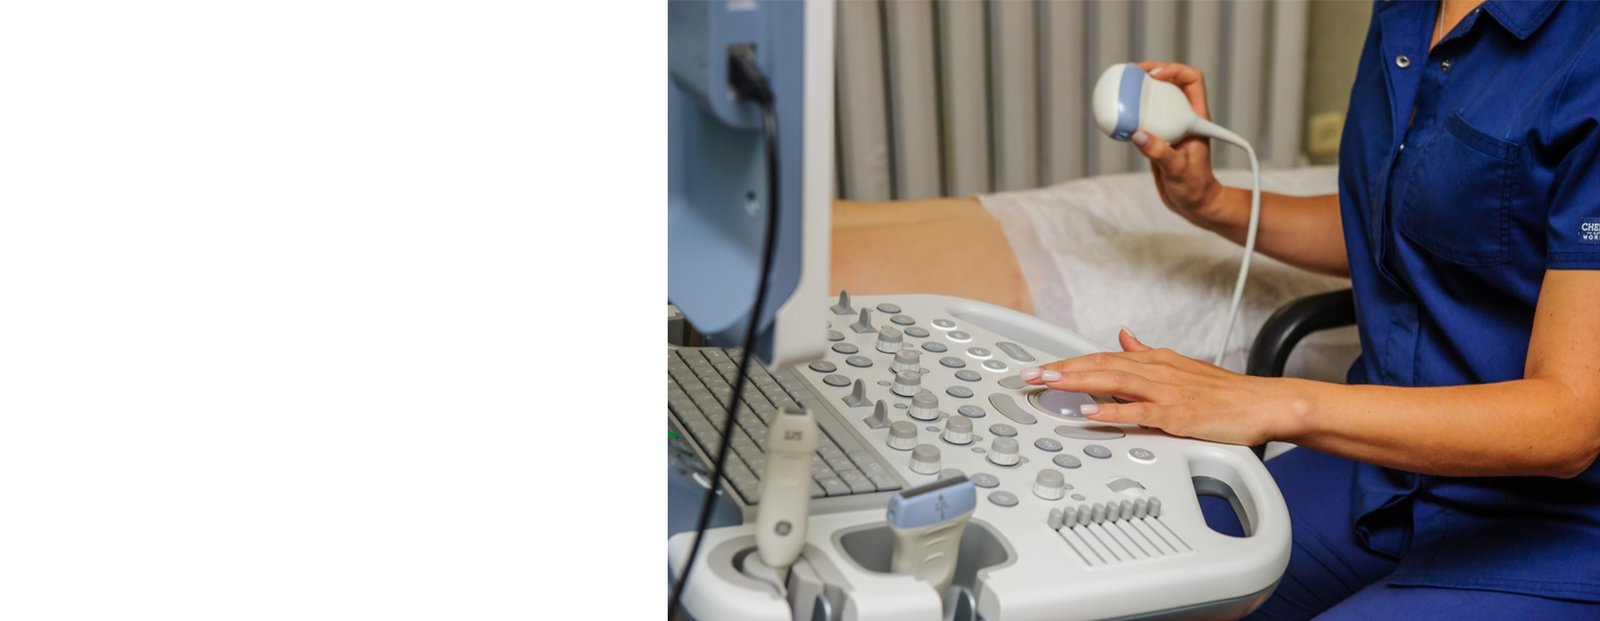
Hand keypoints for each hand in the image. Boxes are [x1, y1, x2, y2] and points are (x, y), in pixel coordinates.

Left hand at [1020, 327, 1294, 446]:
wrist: (1263, 403)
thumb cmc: (1224, 392)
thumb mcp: (1180, 364)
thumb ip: (1146, 352)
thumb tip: (1123, 336)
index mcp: (1155, 360)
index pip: (1102, 359)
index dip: (1069, 363)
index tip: (1041, 369)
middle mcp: (1157, 370)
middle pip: (1100, 366)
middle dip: (1062, 370)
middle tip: (1030, 375)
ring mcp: (1166, 391)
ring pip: (1113, 381)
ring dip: (1077, 381)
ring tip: (1048, 385)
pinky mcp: (1177, 413)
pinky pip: (1138, 411)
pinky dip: (1111, 410)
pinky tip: (1089, 412)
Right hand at [1131, 61, 1227, 227]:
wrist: (1192, 204)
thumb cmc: (1194, 187)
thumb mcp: (1178, 170)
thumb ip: (1159, 152)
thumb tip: (1138, 135)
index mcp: (1195, 118)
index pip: (1192, 81)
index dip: (1175, 70)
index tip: (1155, 75)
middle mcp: (1183, 117)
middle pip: (1169, 82)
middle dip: (1151, 72)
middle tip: (1132, 72)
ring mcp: (1169, 126)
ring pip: (1155, 98)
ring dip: (1139, 90)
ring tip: (1121, 87)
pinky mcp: (1157, 136)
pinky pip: (1143, 116)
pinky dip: (1130, 111)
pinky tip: (1118, 114)